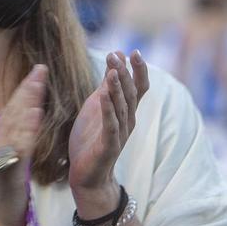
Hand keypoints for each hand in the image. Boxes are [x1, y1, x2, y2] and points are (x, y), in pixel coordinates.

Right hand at [0, 64, 45, 225]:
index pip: (12, 111)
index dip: (24, 91)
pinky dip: (24, 132)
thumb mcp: (12, 162)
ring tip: (38, 86)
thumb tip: (24, 120)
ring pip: (11, 126)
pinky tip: (35, 118)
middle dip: (26, 90)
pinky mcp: (4, 173)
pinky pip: (15, 149)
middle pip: (10, 113)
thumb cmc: (7, 193)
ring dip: (24, 105)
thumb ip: (16, 142)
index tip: (38, 73)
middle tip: (40, 70)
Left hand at [69, 51, 148, 205]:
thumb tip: (115, 59)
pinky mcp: (109, 146)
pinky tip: (103, 95)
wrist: (87, 175)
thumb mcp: (98, 106)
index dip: (138, 70)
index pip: (139, 87)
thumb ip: (107, 85)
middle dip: (124, 73)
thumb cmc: (92, 139)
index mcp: (126, 110)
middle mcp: (128, 120)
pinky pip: (110, 125)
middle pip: (131, 93)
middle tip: (117, 54)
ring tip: (112, 69)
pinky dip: (107, 109)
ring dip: (117, 87)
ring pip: (122, 107)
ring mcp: (120, 133)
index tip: (133, 51)